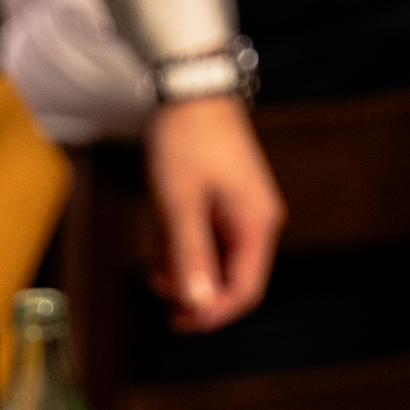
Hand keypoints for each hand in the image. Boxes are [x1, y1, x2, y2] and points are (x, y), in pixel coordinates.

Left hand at [144, 95, 284, 332]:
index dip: (211, 314)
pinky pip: (204, 243)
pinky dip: (179, 248)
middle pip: (228, 282)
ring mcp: (241, 215)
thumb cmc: (187, 141)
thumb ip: (190, 255)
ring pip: (212, 265)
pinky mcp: (223, 207)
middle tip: (156, 285)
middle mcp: (256, 224)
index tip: (177, 321)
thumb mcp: (181, 204)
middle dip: (191, 290)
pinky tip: (156, 239)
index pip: (244, 293)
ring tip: (152, 255)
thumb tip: (196, 305)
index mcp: (256, 226)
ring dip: (180, 270)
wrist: (191, 89)